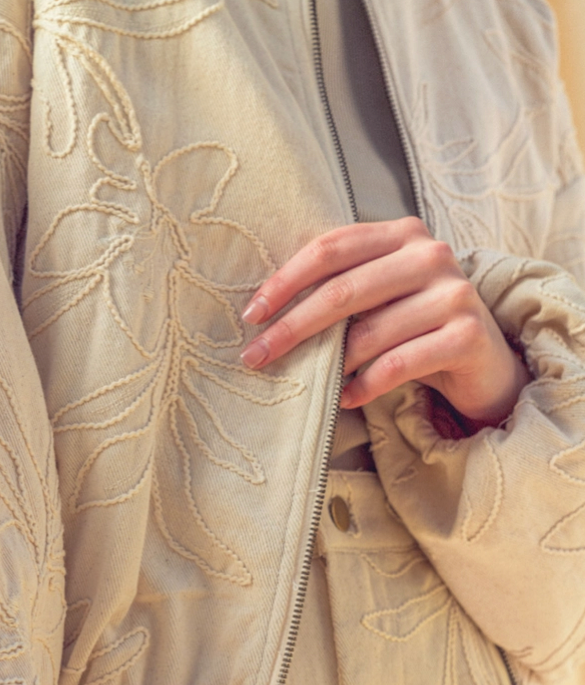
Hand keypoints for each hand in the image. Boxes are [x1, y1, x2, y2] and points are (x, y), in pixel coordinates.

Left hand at [239, 217, 531, 429]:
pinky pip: (397, 365)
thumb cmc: (416, 328)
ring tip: (308, 382)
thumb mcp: (380, 297)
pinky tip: (346, 399)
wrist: (484, 363)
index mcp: (402, 234)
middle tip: (256, 356)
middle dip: (292, 327)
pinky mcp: (465, 336)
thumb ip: (342, 287)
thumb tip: (266, 311)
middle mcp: (430, 255)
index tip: (251, 314)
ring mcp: (453, 294)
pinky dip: (364, 386)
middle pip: (343, 290)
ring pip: (370, 333)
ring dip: (330, 365)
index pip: (331, 249)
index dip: (286, 280)